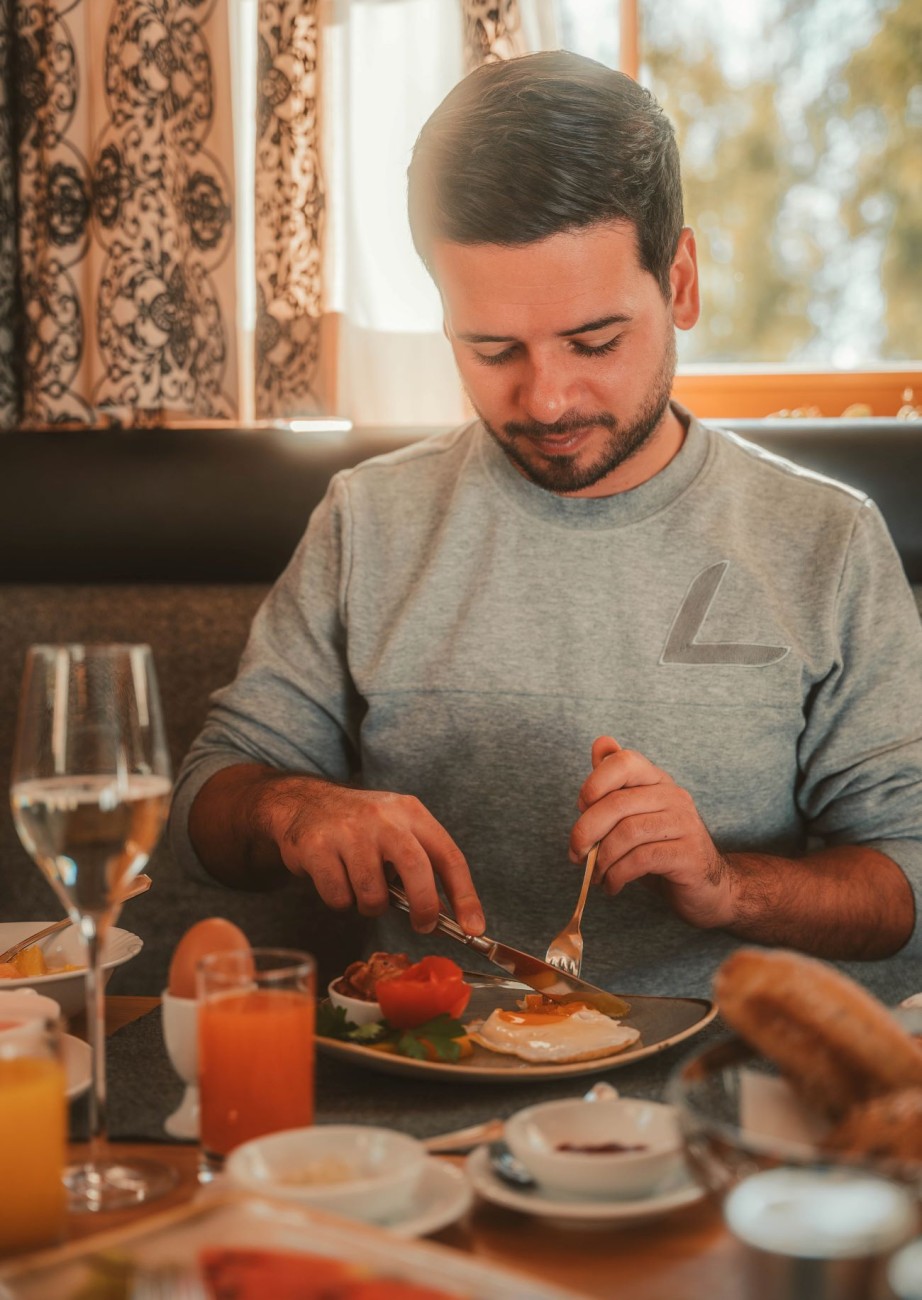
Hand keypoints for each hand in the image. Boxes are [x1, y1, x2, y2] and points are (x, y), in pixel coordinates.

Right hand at [258, 777, 485, 935]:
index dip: (465, 896)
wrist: (304, 803)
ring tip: (362, 887)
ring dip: (371, 905)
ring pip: (373, 893)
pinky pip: (339, 897)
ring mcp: (349, 831)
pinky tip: (336, 879)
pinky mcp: (318, 847)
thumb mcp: (396, 830)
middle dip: (424, 906)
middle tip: (423, 925)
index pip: (448, 856)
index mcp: (410, 812)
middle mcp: (382, 817)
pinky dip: (341, 901)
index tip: (473, 927)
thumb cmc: (359, 826)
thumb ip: (421, 863)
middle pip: (417, 869)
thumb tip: (446, 913)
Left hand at [570, 736, 731, 929]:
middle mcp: (673, 796)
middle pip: (617, 803)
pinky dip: (617, 875)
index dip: (595, 781)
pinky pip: (641, 859)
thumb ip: (614, 784)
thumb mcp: (635, 815)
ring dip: (601, 859)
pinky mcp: (688, 854)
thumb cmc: (661, 848)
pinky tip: (612, 885)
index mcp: (657, 781)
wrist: (707, 886)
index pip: (624, 762)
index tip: (580, 807)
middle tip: (575, 854)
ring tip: (596, 874)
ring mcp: (684, 824)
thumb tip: (601, 742)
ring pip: (627, 833)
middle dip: (586, 831)